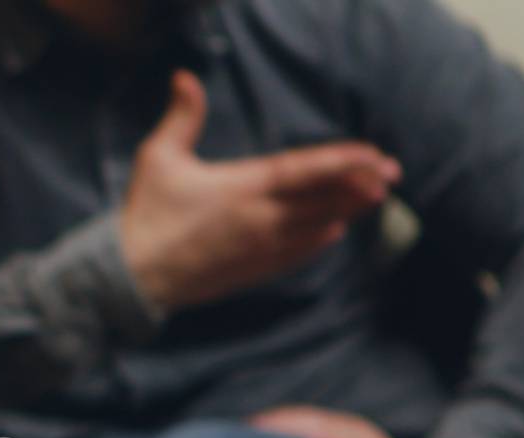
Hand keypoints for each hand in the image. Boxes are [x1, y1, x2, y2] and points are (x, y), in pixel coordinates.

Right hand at [120, 70, 401, 310]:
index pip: (305, 170)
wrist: (130, 276)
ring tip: (374, 200)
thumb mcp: (158, 158)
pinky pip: (296, 256)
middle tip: (392, 176)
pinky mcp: (250, 271)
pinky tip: (332, 233)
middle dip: (360, 186)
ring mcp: (258, 248)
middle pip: (322, 200)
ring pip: (315, 228)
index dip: (344, 162)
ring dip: (346, 212)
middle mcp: (260, 219)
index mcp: (242, 187)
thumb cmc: (144, 214)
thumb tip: (184, 77)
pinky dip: (318, 242)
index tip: (375, 155)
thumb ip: (181, 117)